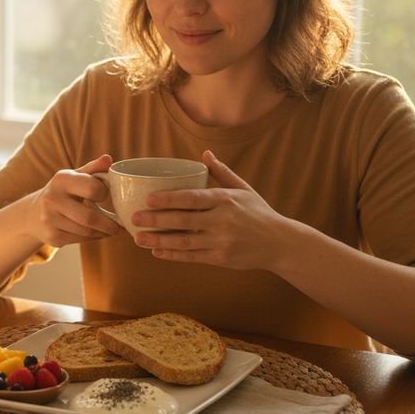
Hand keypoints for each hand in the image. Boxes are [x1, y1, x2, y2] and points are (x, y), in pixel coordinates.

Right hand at [22, 155, 124, 246]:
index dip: (104, 193)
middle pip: (89, 217)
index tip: (106, 196)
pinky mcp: (52, 237)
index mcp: (61, 180)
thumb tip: (109, 159)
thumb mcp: (74, 177)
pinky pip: (80, 240)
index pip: (92, 188)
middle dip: (110, 224)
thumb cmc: (62, 192)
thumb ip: (93, 169)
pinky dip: (94, 238)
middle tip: (121, 226)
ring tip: (114, 230)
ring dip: (104, 233)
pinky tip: (99, 234)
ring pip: (86, 231)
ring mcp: (50, 220)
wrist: (33, 214)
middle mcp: (52, 199)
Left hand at [131, 150, 290, 269]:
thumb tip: (204, 154)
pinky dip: (173, 255)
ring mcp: (221, 242)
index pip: (192, 198)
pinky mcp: (221, 259)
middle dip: (156, 220)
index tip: (148, 198)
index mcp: (225, 200)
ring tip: (138, 238)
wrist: (280, 243)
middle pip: (183, 221)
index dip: (169, 198)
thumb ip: (221, 172)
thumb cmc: (258, 213)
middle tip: (134, 219)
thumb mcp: (243, 189)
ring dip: (159, 241)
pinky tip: (156, 252)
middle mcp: (222, 221)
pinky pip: (192, 257)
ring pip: (184, 242)